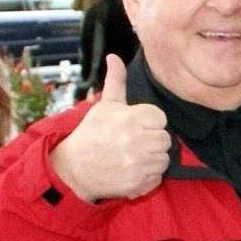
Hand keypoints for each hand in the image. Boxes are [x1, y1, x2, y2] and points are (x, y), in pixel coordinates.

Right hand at [52, 55, 170, 201]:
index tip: (134, 126)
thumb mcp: (104, 106)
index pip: (160, 118)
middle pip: (165, 139)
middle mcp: (136, 140)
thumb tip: (114, 56)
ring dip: (152, 160)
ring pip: (164, 160)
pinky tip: (132, 171)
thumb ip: (116, 81)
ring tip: (133, 157)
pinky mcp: (137, 184)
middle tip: (134, 143)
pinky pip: (157, 178)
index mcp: (130, 118)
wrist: (74, 168)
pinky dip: (147, 178)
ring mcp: (137, 164)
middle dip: (152, 141)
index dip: (149, 122)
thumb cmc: (92, 134)